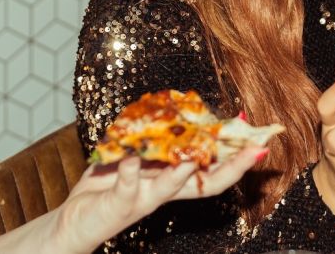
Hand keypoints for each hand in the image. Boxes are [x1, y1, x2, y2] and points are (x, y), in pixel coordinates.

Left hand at [51, 148, 265, 252]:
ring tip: (195, 154)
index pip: (213, 170)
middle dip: (232, 168)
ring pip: (170, 189)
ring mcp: (142, 201)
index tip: (262, 141)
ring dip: (183, 172)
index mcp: (172, 180)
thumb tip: (179, 111)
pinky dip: (131, 173)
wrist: (72, 223)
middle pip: (206, 184)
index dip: (239, 157)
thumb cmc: (106, 185)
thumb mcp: (137, 158)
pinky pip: (127, 189)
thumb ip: (157, 140)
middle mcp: (164, 194)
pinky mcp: (117, 206)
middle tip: (254, 151)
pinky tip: (132, 157)